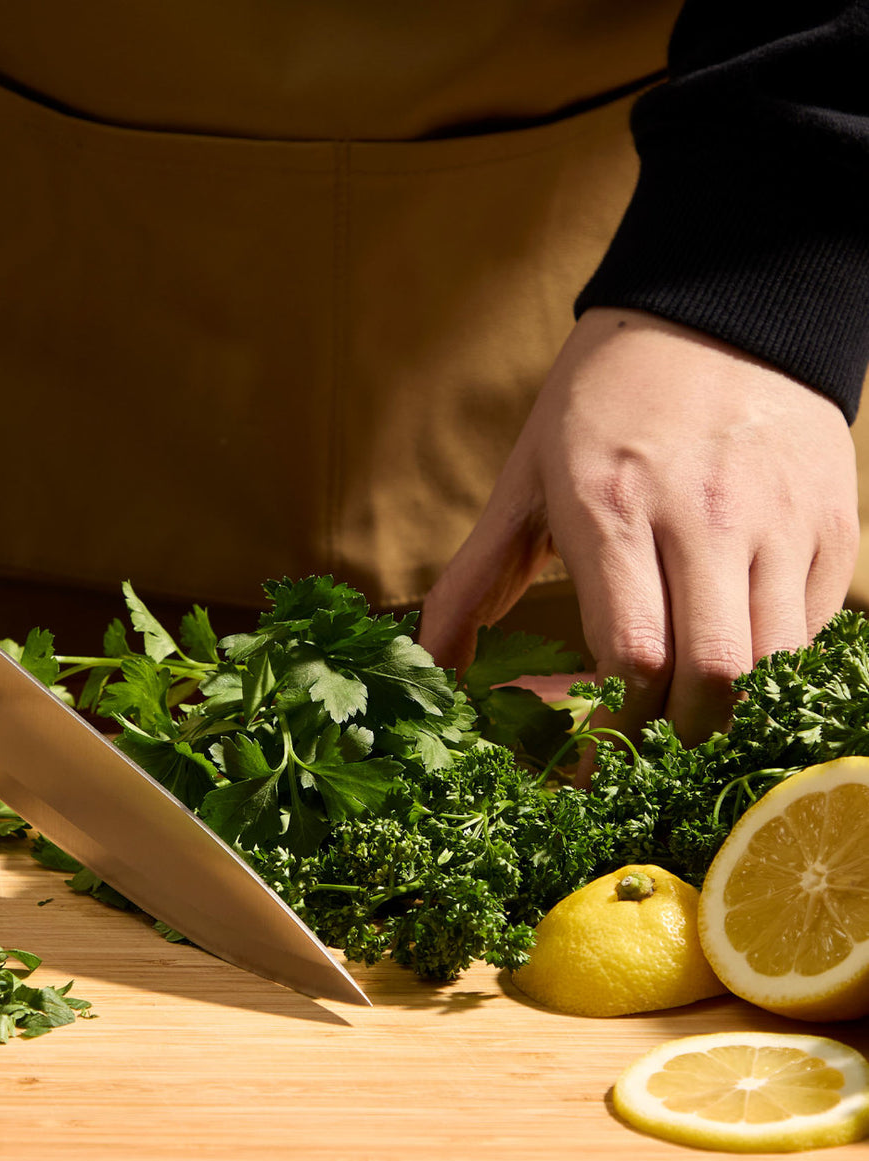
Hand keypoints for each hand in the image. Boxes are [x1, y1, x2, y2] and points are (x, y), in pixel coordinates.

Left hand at [420, 308, 858, 744]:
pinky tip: (728, 663)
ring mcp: (781, 523)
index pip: (631, 656)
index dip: (608, 725)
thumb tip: (430, 668)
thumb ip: (472, 580)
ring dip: (726, 716)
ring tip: (682, 721)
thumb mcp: (524, 480)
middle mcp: (708, 518)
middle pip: (711, 680)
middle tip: (636, 754)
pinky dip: (771, 671)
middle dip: (671, 740)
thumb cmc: (602, 402)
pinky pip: (812, 633)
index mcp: (615, 507)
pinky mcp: (832, 527)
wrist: (719, 306)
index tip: (580, 750)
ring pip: (773, 667)